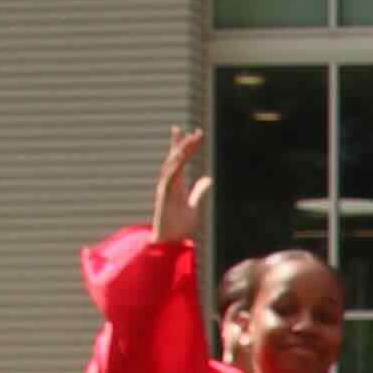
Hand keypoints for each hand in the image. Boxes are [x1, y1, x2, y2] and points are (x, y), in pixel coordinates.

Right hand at [143, 122, 207, 247]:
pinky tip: (180, 157)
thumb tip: (207, 179)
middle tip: (191, 130)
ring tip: (188, 139)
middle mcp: (170, 183)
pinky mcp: (164, 195)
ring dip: (179, 152)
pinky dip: (174, 167)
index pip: (181, 161)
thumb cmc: (179, 226)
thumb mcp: (195, 205)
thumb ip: (199, 191)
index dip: (187, 146)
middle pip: (175, 158)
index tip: (194, 133)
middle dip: (182, 143)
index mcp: (177, 184)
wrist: (170, 242)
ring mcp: (166, 188)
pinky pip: (169, 178)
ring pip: (171, 165)